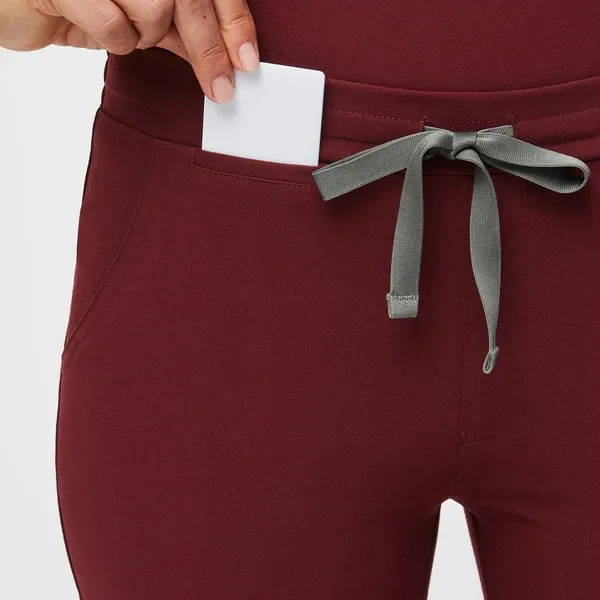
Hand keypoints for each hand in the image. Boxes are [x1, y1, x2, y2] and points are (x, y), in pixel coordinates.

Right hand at [0, 0, 259, 101]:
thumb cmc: (81, 1)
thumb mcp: (139, 12)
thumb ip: (181, 25)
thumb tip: (226, 56)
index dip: (233, 21)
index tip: (247, 62)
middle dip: (209, 50)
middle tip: (222, 90)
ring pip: (155, 9)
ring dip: (144, 34)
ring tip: (125, 29)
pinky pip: (114, 25)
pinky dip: (114, 38)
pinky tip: (99, 27)